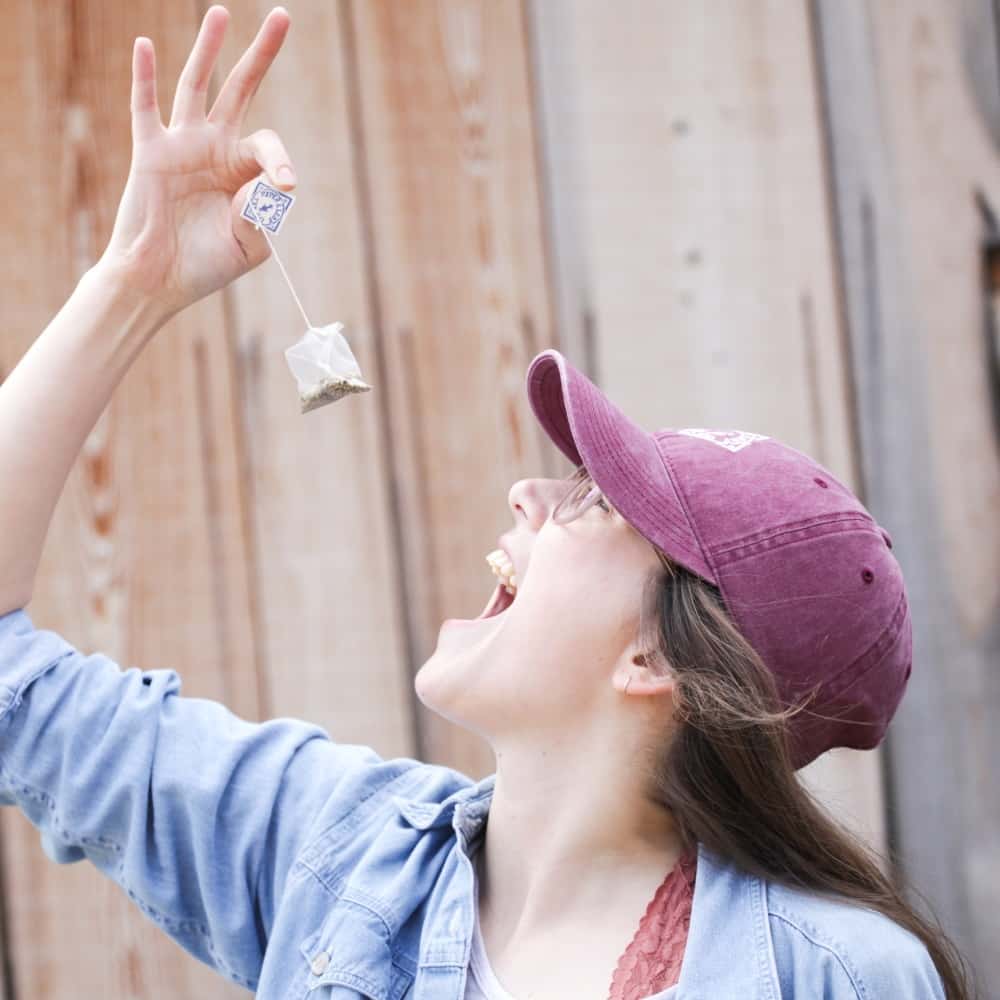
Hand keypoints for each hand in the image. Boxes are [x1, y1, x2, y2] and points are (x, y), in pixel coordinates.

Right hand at [97, 5, 294, 318]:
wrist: (158, 282)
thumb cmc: (205, 267)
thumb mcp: (249, 248)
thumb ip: (263, 216)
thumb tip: (268, 182)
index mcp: (243, 172)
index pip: (268, 146)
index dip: (280, 160)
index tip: (285, 183)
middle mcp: (214, 149)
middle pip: (241, 90)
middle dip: (261, 55)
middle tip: (283, 16)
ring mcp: (182, 145)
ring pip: (196, 85)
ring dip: (209, 49)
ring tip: (222, 13)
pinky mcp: (150, 152)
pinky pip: (146, 108)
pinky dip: (145, 77)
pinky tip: (146, 45)